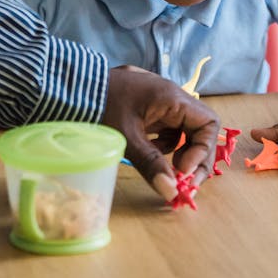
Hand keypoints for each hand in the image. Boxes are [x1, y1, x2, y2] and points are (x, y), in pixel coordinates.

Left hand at [101, 65, 219, 199]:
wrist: (69, 86)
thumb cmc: (99, 105)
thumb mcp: (126, 137)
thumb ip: (151, 163)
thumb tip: (171, 192)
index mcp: (172, 98)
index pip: (208, 123)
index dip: (203, 150)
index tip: (184, 171)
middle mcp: (171, 98)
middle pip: (198, 130)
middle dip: (194, 158)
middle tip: (182, 182)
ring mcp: (159, 103)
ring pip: (182, 132)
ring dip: (178, 153)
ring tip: (161, 168)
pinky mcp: (147, 109)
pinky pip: (166, 130)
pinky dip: (162, 146)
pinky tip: (146, 151)